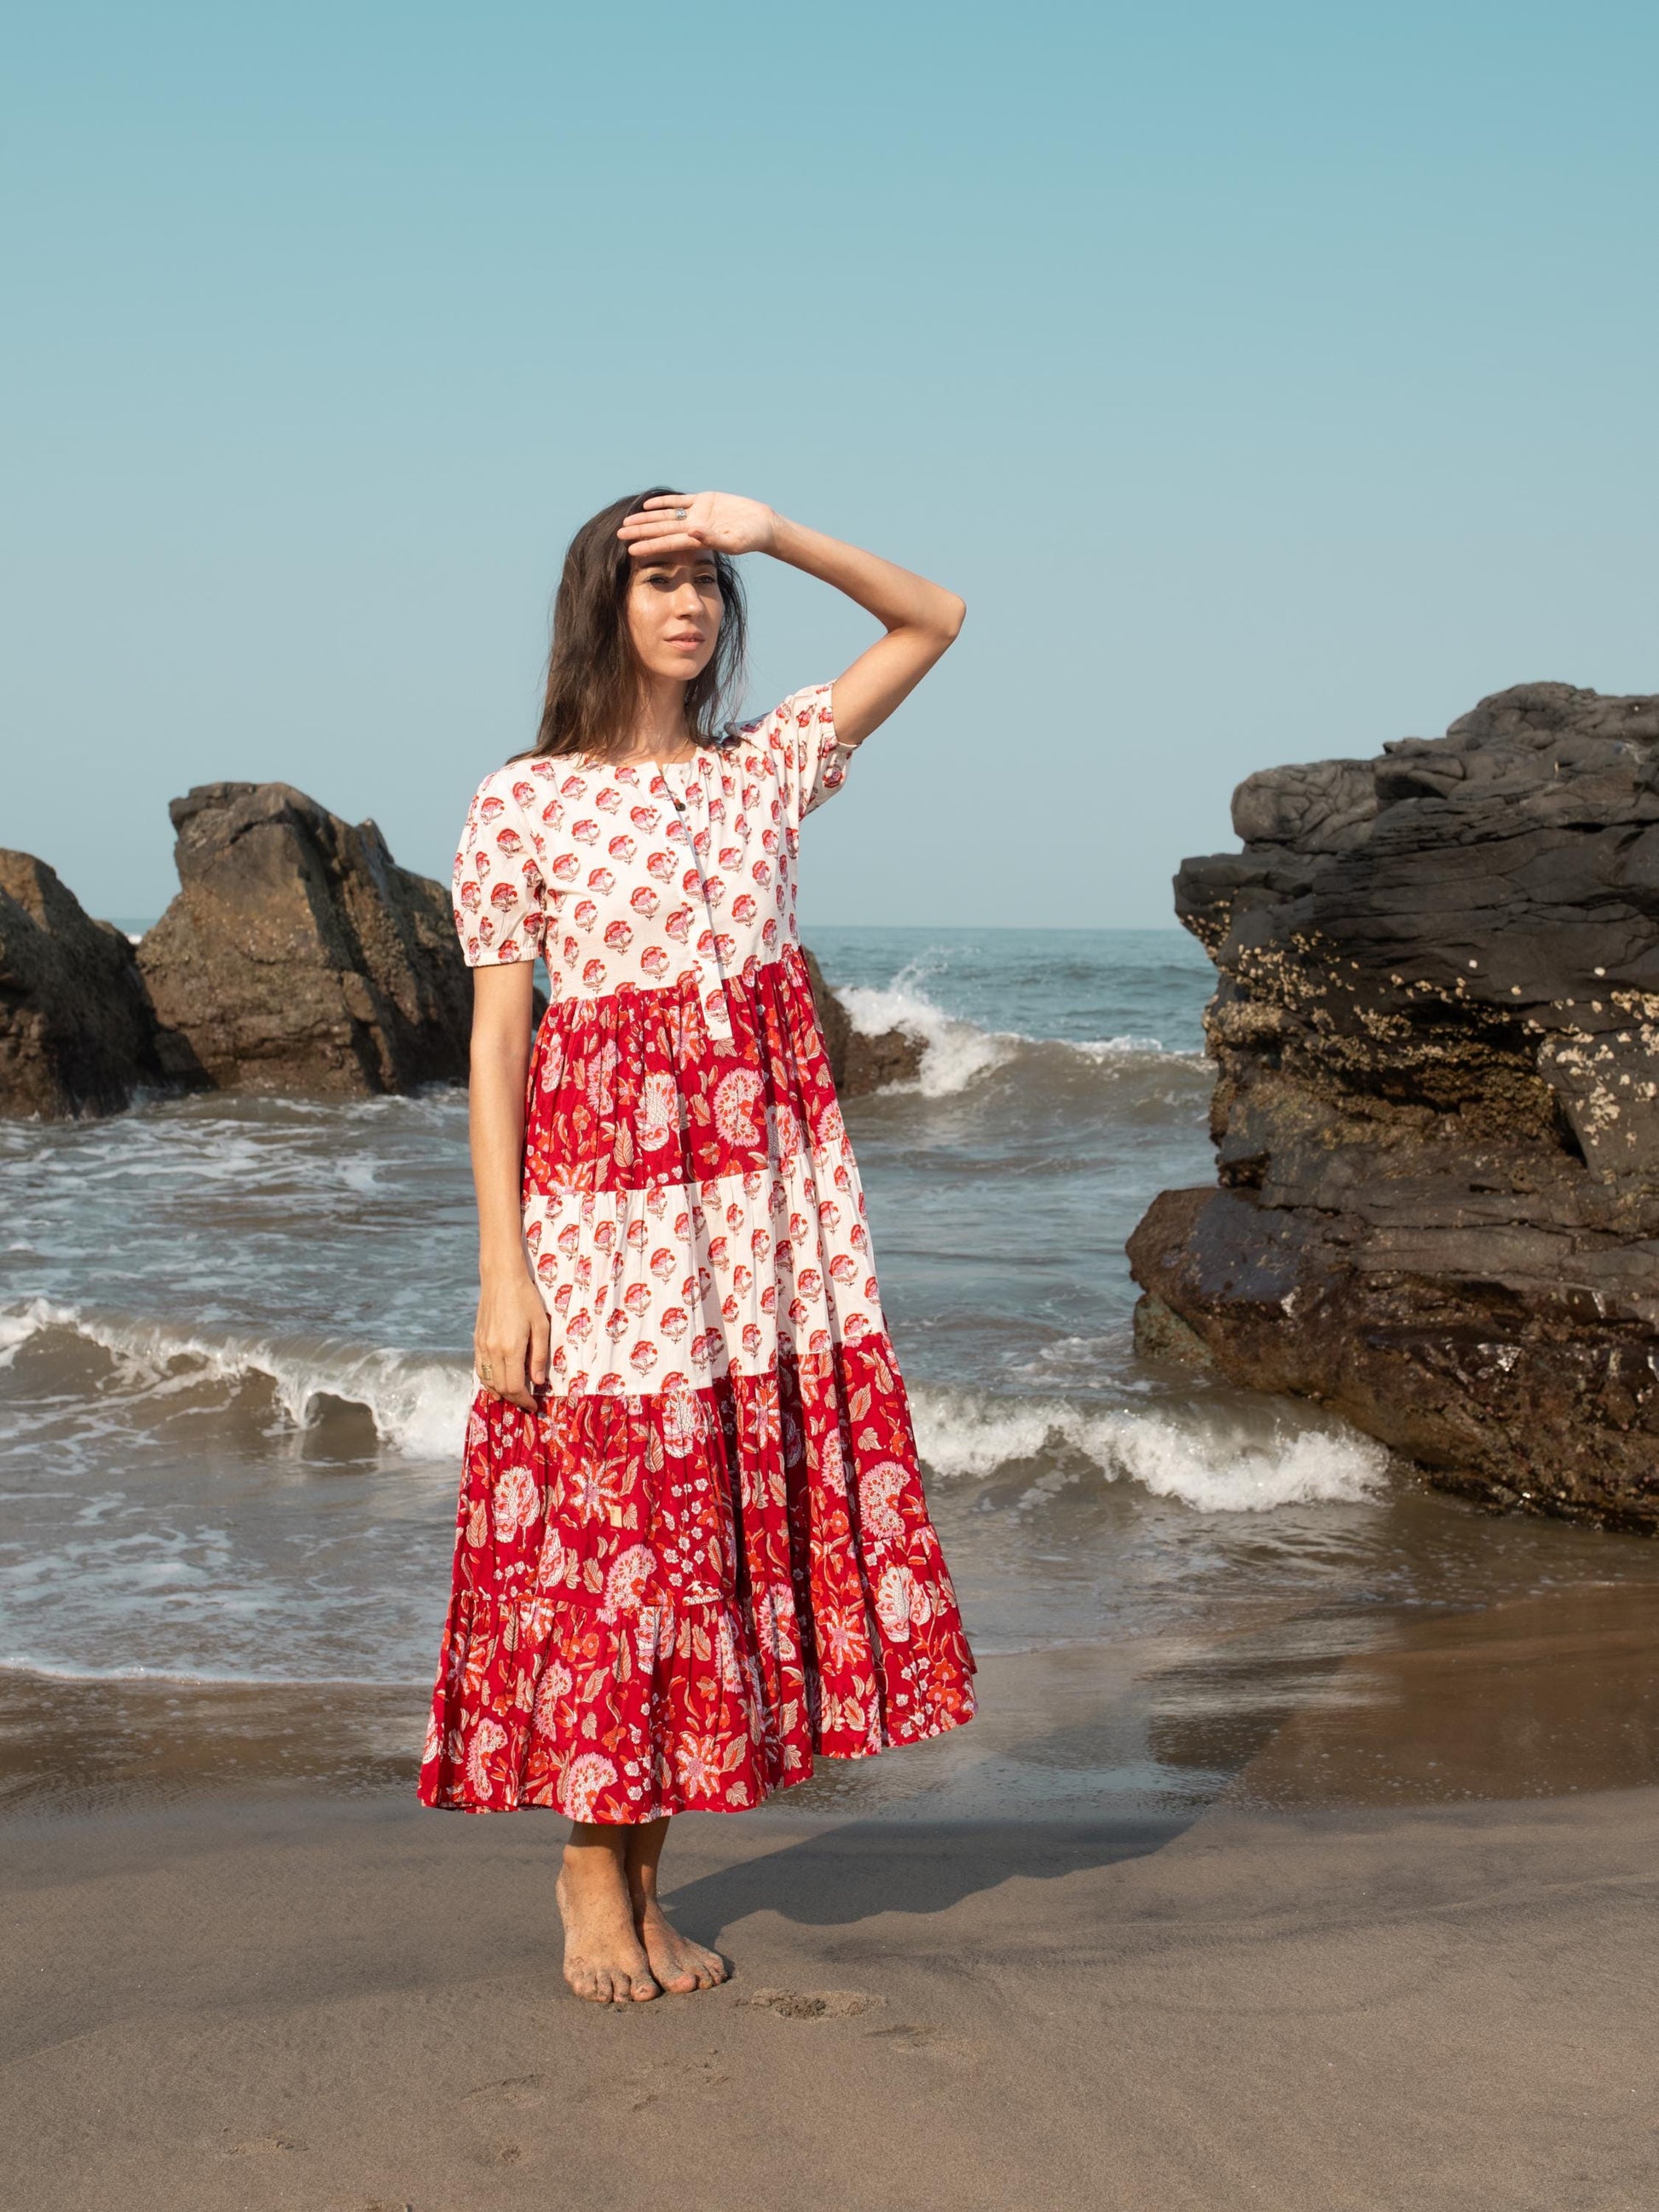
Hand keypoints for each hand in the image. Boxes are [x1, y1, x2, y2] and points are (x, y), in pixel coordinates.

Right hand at [474, 1266, 550, 1412]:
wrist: (501, 1278)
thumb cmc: (526, 1298)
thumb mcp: (541, 1325)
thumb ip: (539, 1356)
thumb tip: (538, 1381)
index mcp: (511, 1348)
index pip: (515, 1386)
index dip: (524, 1400)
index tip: (534, 1406)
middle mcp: (493, 1350)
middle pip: (501, 1387)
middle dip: (514, 1400)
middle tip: (526, 1403)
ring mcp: (482, 1346)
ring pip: (488, 1380)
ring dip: (500, 1393)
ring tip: (512, 1398)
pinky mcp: (477, 1340)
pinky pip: (480, 1368)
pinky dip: (487, 1381)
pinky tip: (495, 1385)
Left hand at [617, 492, 776, 560]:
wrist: (763, 525)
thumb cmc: (751, 537)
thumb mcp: (733, 540)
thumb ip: (712, 537)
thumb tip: (692, 530)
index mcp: (697, 540)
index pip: (667, 543)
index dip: (648, 545)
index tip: (630, 549)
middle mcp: (693, 528)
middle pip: (661, 530)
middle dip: (640, 532)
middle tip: (618, 534)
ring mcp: (697, 514)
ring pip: (666, 516)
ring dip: (647, 519)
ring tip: (627, 520)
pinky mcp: (704, 501)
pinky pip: (680, 502)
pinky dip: (664, 503)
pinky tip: (648, 505)